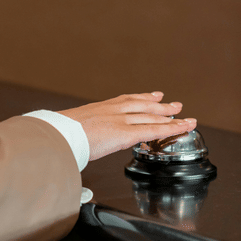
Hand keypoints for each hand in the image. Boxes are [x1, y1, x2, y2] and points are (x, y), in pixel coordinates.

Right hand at [58, 92, 196, 160]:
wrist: (57, 135)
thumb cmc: (59, 135)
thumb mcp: (70, 129)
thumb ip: (79, 134)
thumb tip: (73, 144)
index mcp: (99, 109)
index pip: (125, 100)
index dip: (141, 97)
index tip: (152, 95)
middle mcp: (112, 111)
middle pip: (142, 105)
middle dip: (160, 105)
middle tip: (174, 103)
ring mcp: (120, 120)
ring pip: (151, 116)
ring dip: (170, 116)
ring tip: (183, 115)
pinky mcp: (125, 133)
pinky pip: (153, 130)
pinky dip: (170, 128)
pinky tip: (181, 127)